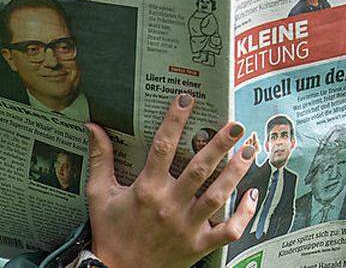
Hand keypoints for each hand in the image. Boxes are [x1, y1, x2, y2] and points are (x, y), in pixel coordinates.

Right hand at [85, 94, 258, 266]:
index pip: (162, 147)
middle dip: (220, 144)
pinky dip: (243, 214)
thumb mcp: (99, 195)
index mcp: (146, 189)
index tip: (187, 98)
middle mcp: (169, 205)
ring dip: (236, 172)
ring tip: (250, 150)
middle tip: (236, 124)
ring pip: (217, 195)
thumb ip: (100, 159)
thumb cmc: (109, 232)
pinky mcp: (198, 246)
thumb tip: (92, 127)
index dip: (175, 120)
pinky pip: (227, 231)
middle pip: (199, 169)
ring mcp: (187, 227)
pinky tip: (253, 195)